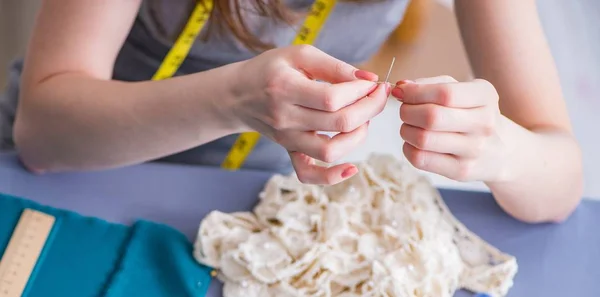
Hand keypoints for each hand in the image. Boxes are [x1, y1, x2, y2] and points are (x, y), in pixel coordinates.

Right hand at [225, 45, 388, 184]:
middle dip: (370, 108)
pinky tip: (351, 168)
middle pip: (339, 123)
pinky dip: (331, 177)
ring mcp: (287, 139)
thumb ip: (335, 66)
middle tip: (378, 95)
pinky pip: (308, 175)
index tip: (371, 83)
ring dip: (358, 135)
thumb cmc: (271, 69)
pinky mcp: (289, 151)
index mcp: (285, 88)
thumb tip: (370, 80)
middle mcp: (285, 118)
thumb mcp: (299, 55)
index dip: (360, 91)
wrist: (238, 94)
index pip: (332, 98)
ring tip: (363, 118)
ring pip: (330, 151)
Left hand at [392, 76, 509, 181]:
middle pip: (431, 117)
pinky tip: (414, 143)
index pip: (444, 93)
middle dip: (407, 111)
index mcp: (485, 96)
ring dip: (405, 130)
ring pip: (422, 139)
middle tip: (405, 111)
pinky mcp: (461, 171)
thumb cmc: (472, 114)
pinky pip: (421, 159)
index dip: (415, 92)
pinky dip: (408, 148)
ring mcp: (474, 150)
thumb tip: (401, 87)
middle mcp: (484, 123)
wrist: (501, 151)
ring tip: (409, 126)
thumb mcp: (462, 90)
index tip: (401, 91)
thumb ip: (430, 84)